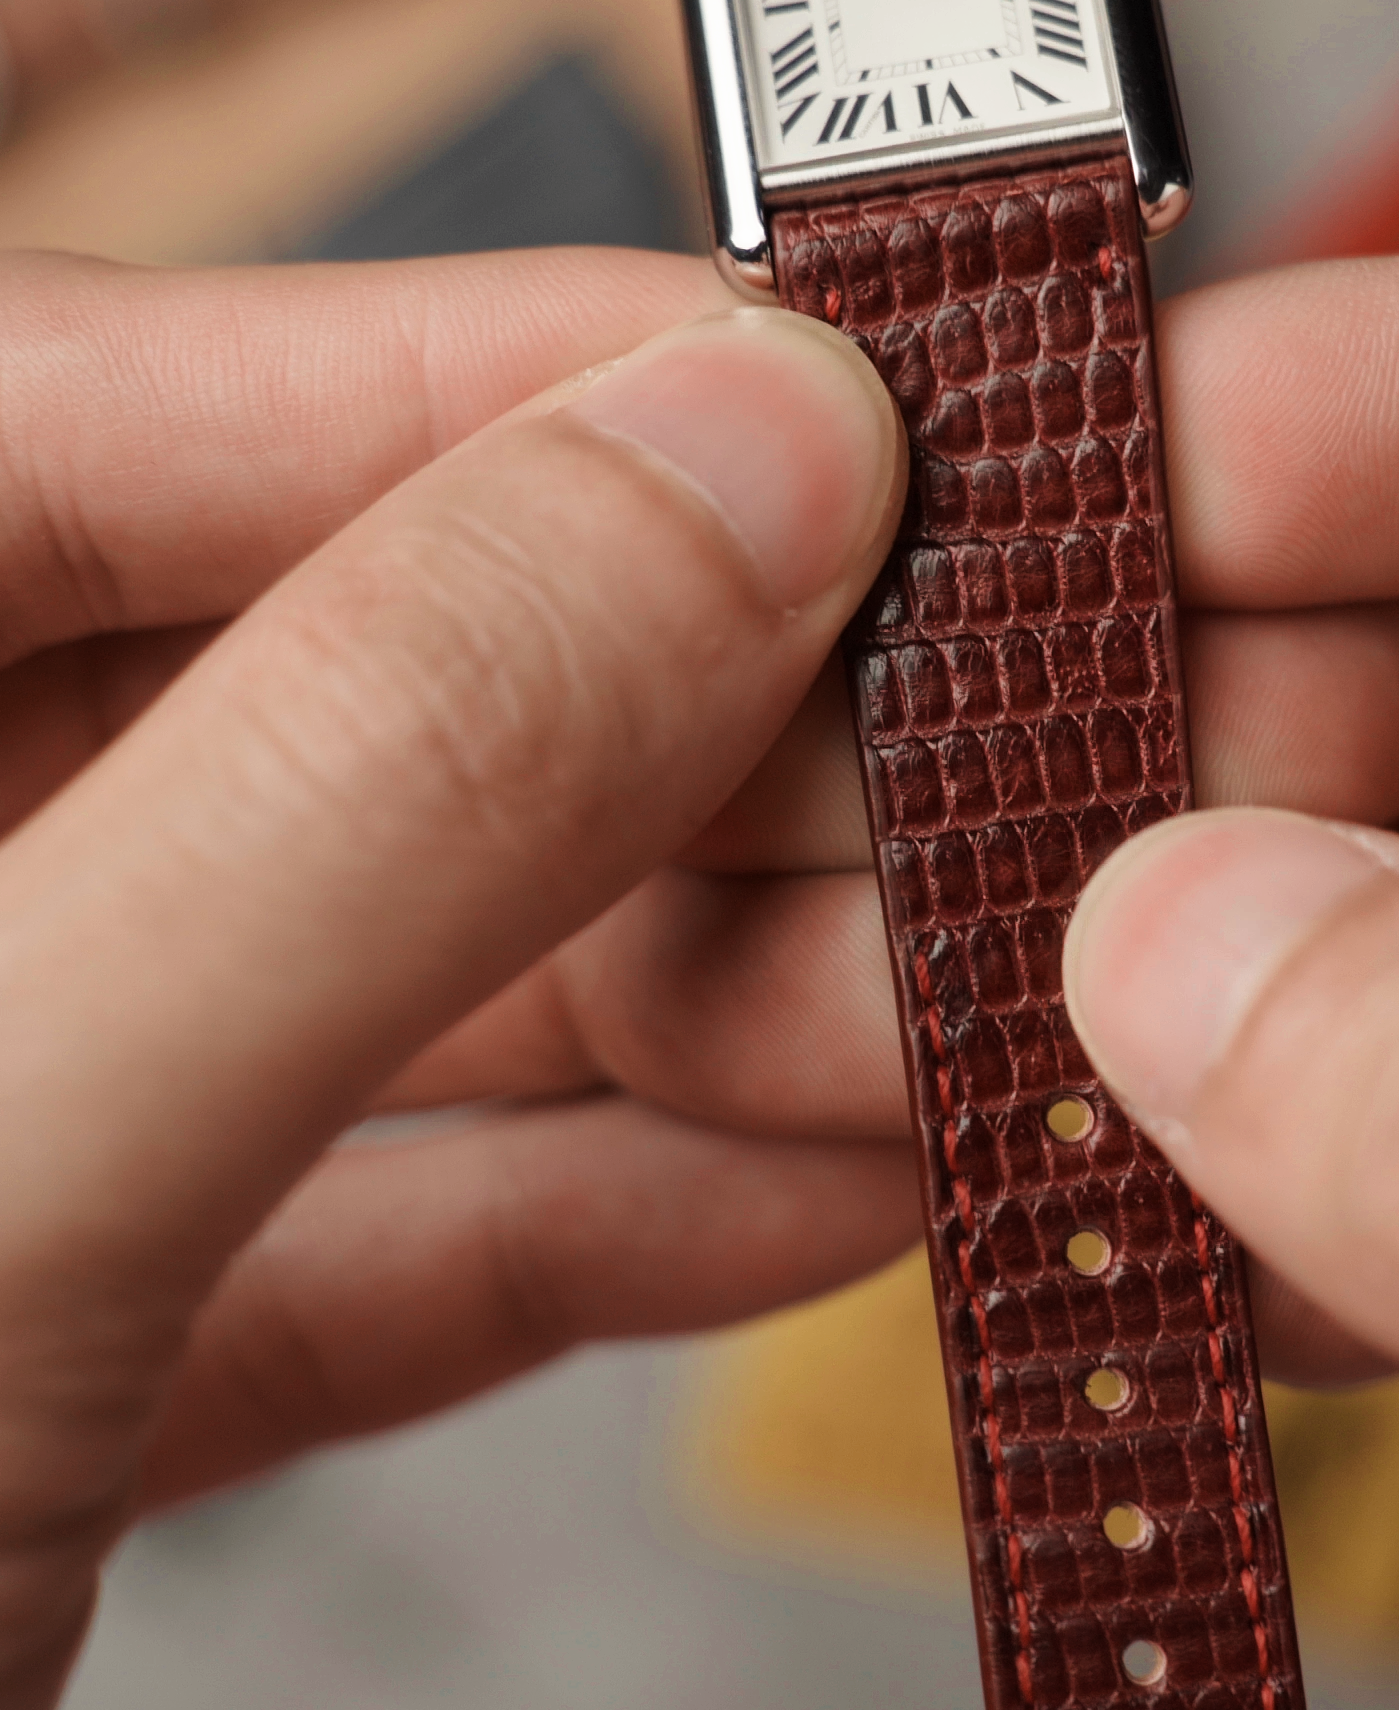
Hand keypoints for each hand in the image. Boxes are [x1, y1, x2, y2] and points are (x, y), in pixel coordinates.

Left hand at [0, 249, 915, 1709]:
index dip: (556, 377)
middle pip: (339, 677)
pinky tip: (848, 1174)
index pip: (171, 391)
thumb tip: (738, 463)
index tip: (869, 406)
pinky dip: (619, 1207)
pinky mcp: (68, 1331)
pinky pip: (388, 1204)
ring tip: (972, 980)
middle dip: (697, 735)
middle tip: (994, 737)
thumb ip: (364, 782)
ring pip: (404, 958)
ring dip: (712, 998)